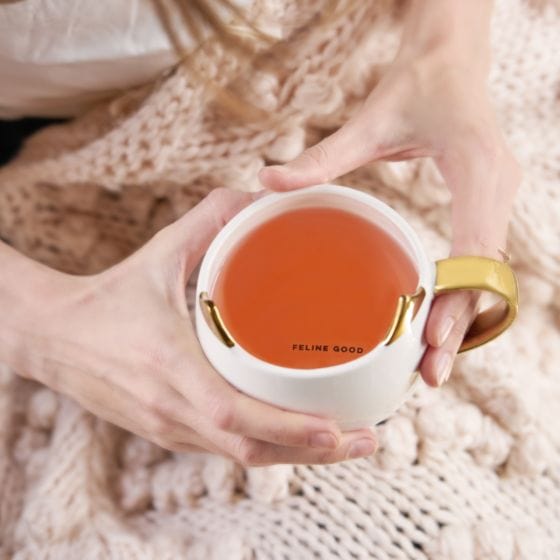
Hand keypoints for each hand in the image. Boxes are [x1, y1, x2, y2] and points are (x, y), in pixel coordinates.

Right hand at [6, 188, 376, 464]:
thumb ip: (208, 222)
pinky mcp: (169, 432)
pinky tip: (297, 437)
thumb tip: (258, 195)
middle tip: (368, 441)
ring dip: (296, 457)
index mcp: (172, 371)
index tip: (338, 430)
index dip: (288, 429)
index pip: (235, 416)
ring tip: (345, 444)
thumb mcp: (159, 254)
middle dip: (314, 454)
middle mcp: (174, 412)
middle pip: (252, 452)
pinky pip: (226, 452)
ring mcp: (171, 429)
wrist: (51, 338)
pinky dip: (268, 448)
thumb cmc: (108, 298)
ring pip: (243, 458)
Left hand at [259, 46, 519, 386]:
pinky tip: (435, 324)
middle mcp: (498, 190)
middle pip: (486, 276)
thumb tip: (266, 180)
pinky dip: (461, 296)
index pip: (476, 250)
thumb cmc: (416, 84)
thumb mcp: (369, 122)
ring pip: (487, 276)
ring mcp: (497, 200)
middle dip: (461, 326)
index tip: (433, 342)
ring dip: (463, 319)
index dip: (459, 299)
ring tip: (432, 364)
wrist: (451, 58)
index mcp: (477, 170)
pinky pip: (479, 262)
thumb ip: (322, 157)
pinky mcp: (485, 205)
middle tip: (431, 375)